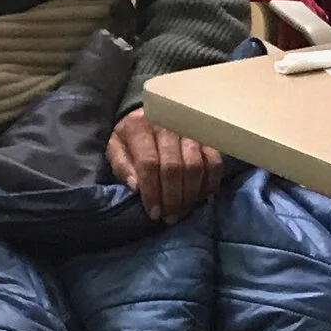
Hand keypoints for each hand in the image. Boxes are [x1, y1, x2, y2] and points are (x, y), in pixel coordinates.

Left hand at [107, 109, 222, 223]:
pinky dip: (210, 183)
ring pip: (195, 166)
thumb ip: (122, 165)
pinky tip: (201, 198)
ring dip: (190, 194)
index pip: (149, 163)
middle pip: (174, 167)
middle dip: (172, 198)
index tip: (154, 213)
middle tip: (170, 217)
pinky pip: (214, 161)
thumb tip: (137, 187)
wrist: (152, 112)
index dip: (153, 191)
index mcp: (140, 126)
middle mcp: (168, 125)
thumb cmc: (132, 135)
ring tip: (183, 211)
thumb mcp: (116, 146)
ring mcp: (191, 130)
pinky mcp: (207, 137)